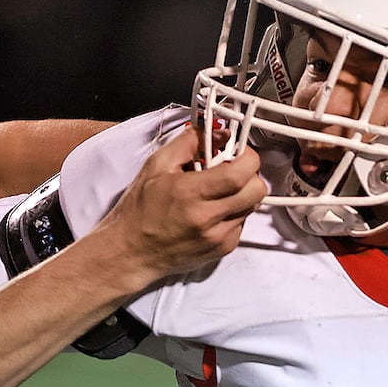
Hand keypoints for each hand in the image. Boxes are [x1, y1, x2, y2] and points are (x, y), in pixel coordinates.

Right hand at [96, 126, 264, 283]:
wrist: (130, 253)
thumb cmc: (139, 212)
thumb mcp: (156, 165)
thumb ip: (190, 142)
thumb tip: (219, 134)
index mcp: (191, 193)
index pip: (242, 172)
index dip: (248, 157)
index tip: (238, 152)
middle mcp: (208, 218)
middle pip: (257, 190)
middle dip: (249, 175)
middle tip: (230, 170)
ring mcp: (218, 237)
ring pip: (252, 206)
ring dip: (240, 194)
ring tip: (215, 193)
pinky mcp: (222, 249)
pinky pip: (242, 223)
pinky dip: (232, 213)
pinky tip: (210, 212)